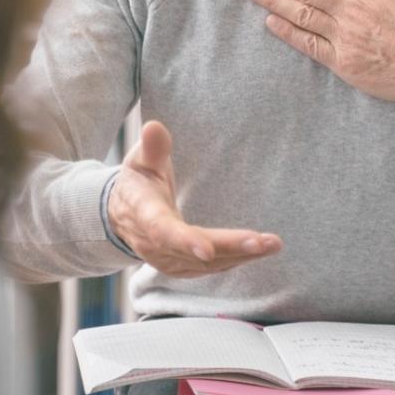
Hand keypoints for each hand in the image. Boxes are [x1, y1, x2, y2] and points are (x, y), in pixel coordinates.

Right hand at [108, 121, 281, 276]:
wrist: (122, 216)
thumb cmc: (137, 183)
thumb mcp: (139, 160)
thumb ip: (151, 147)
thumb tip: (154, 126)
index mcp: (144, 213)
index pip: (162, 229)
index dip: (184, 240)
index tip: (207, 250)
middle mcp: (154, 244)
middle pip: (193, 251)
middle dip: (229, 248)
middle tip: (262, 242)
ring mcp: (167, 260)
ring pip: (207, 264)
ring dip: (241, 255)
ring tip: (272, 244)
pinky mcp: (181, 267)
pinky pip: (212, 268)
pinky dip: (237, 260)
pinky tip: (259, 251)